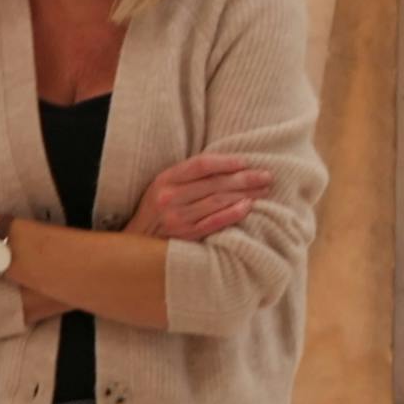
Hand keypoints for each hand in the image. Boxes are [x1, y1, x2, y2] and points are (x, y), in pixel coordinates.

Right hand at [125, 153, 267, 240]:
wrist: (137, 242)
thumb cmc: (156, 210)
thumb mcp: (163, 186)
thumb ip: (187, 177)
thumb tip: (226, 166)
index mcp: (164, 179)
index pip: (201, 164)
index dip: (227, 161)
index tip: (246, 161)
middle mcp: (170, 197)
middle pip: (215, 183)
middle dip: (245, 178)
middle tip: (266, 176)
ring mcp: (177, 218)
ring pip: (218, 201)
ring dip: (246, 194)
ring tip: (264, 190)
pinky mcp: (186, 235)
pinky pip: (215, 222)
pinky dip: (234, 213)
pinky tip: (249, 206)